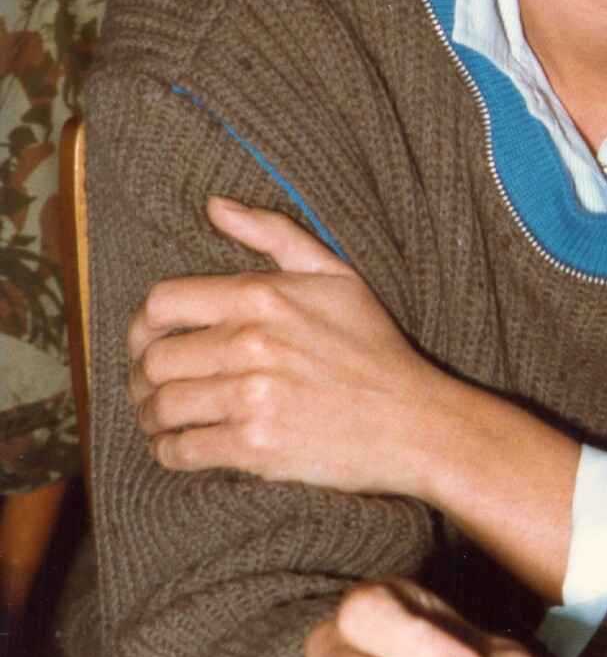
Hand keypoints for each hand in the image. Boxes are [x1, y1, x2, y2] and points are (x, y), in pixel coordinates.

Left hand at [128, 197, 580, 601]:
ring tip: (160, 420)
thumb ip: (273, 233)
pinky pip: (183, 450)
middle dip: (141, 378)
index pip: (163, 304)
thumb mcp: (335, 275)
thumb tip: (215, 206)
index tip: (147, 343)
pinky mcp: (255, 447)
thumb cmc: (374, 346)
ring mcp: (251, 397)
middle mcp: (250, 343)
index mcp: (262, 296)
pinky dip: (169, 451)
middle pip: (155, 360)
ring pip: (163, 407)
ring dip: (151, 417)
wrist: (414, 421)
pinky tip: (178, 447)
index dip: (142, 326)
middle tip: (149, 389)